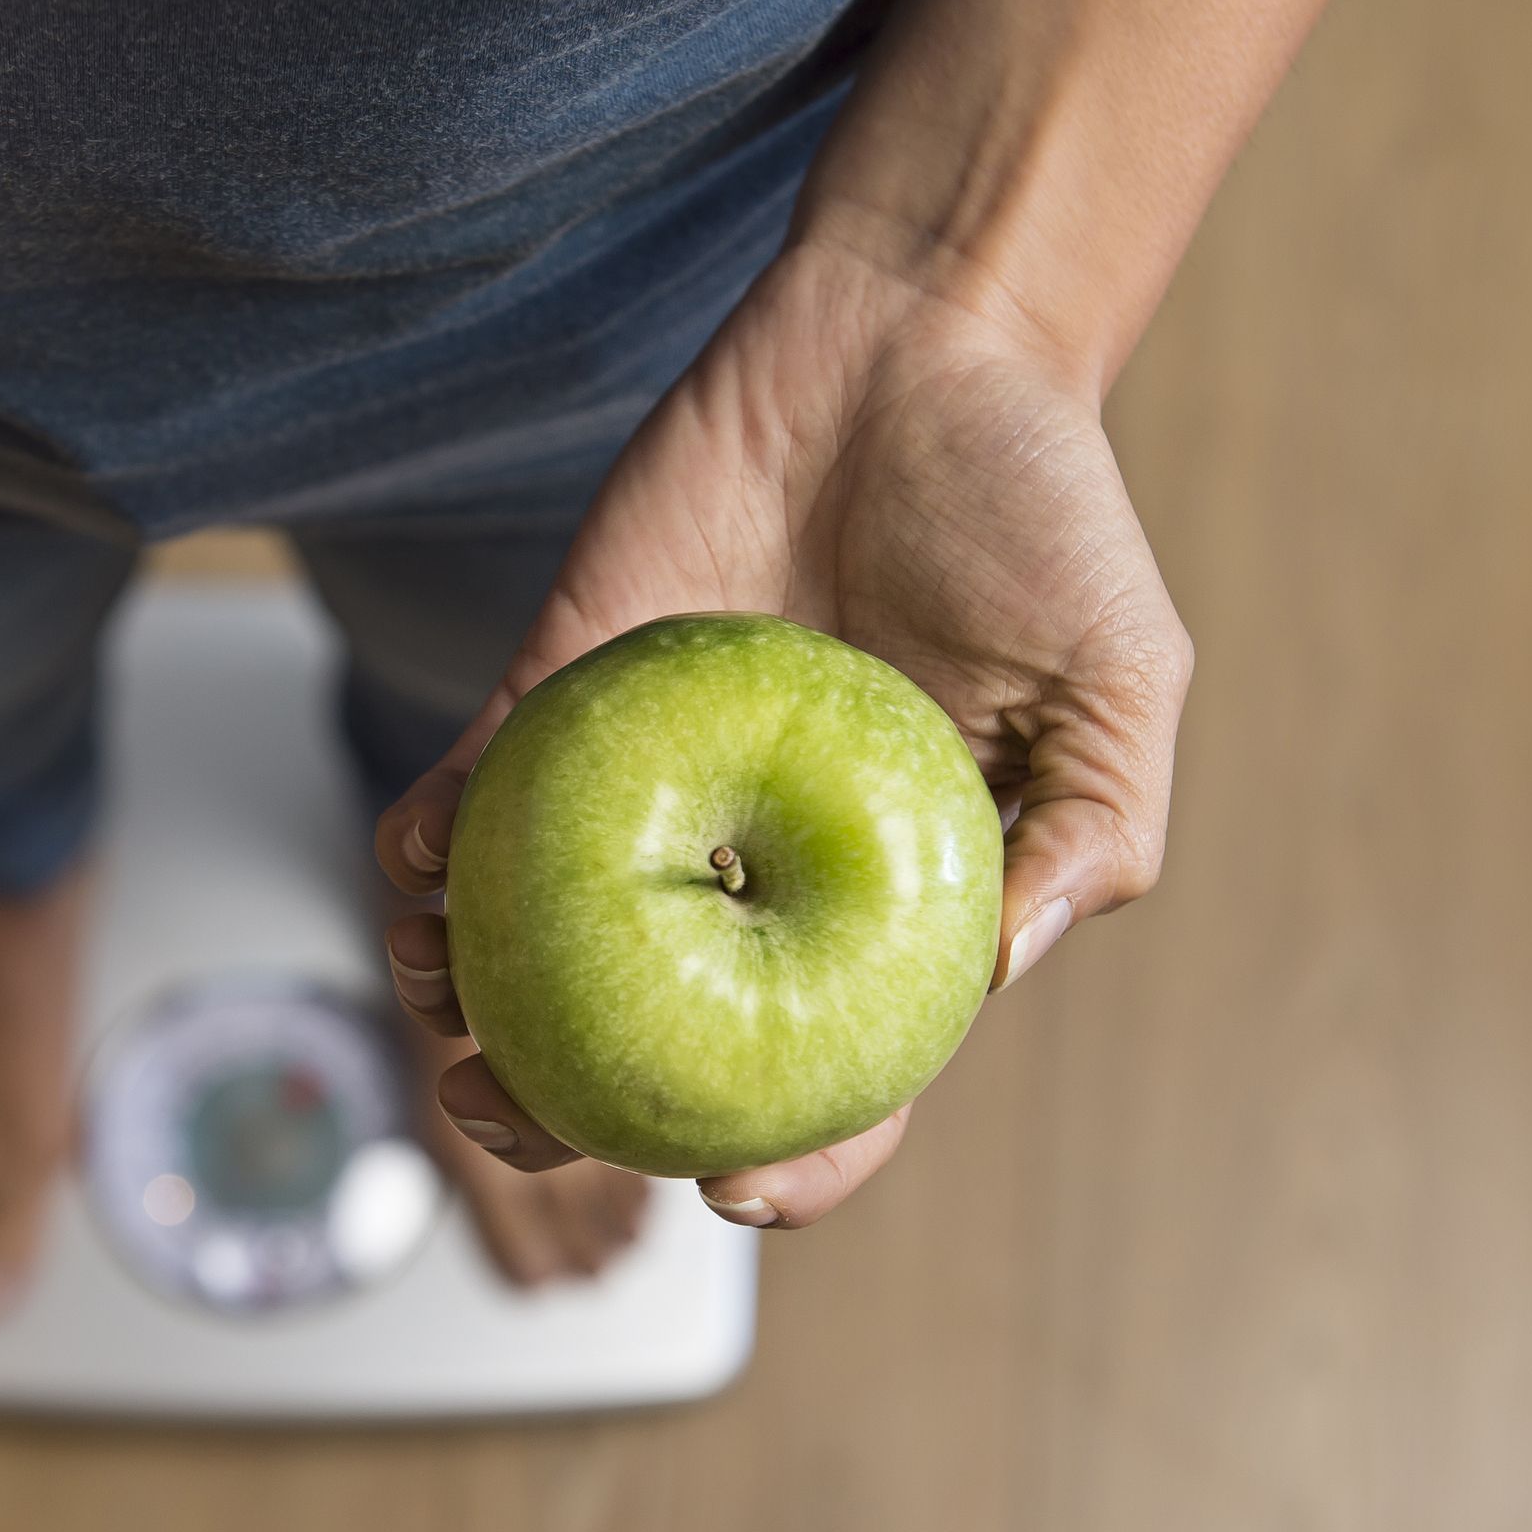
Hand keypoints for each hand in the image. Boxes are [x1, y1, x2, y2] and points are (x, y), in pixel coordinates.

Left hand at [377, 233, 1191, 1228]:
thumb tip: (983, 987)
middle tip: (502, 1115)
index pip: (837, 1065)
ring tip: (435, 1008)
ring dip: (468, 989)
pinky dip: (432, 836)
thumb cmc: (1036, 509)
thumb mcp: (1120, 686)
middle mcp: (756, 856)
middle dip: (564, 1103)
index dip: (795, 1152)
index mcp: (884, 890)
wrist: (915, 339)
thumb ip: (1083, 838)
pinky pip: (483, 785)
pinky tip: (410, 867)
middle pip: (653, 1026)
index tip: (731, 1193)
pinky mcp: (570, 683)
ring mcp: (656, 777)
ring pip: (542, 931)